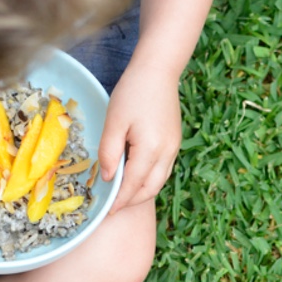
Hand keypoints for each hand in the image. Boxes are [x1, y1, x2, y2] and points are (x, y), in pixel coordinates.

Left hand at [98, 61, 181, 212]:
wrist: (158, 70)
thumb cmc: (132, 92)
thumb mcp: (113, 122)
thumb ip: (109, 153)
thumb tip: (107, 178)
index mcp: (151, 149)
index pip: (133, 185)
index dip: (119, 200)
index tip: (107, 211)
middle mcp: (167, 152)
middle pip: (150, 189)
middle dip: (132, 201)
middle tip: (114, 208)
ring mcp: (174, 148)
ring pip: (159, 181)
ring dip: (141, 193)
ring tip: (123, 196)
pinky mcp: (174, 141)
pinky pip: (163, 169)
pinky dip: (149, 180)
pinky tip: (135, 178)